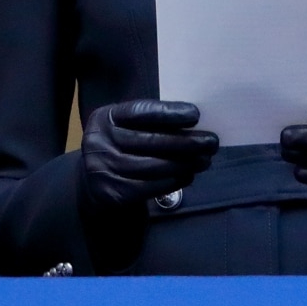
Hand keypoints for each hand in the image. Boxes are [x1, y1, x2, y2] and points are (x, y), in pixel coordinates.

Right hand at [80, 100, 217, 211]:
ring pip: (153, 166)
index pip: (140, 112)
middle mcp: (100, 142)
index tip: (196, 115)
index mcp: (105, 118)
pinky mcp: (113, 194)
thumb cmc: (121, 148)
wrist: (94, 185)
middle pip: (150, 141)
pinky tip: (188, 175)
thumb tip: (193, 122)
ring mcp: (104, 169)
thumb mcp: (127, 128)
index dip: (169, 113)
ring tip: (205, 160)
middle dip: (186, 142)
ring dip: (185, 163)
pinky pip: (150, 187)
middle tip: (212, 142)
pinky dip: (174, 181)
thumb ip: (151, 123)